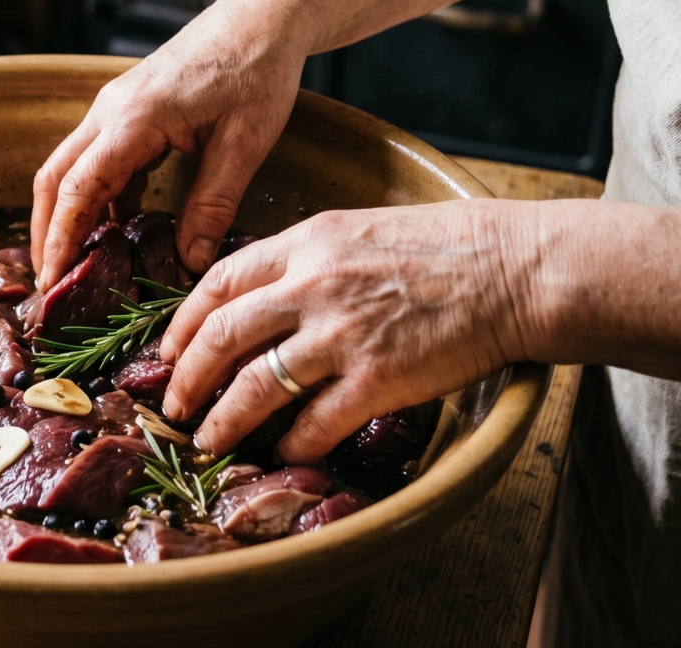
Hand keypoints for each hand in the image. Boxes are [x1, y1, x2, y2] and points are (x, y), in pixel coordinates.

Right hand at [30, 0, 308, 289]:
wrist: (261, 19)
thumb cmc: (256, 72)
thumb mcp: (244, 144)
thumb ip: (213, 204)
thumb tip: (190, 261)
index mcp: (133, 119)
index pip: (77, 187)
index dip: (60, 237)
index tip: (52, 279)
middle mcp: (110, 112)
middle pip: (55, 178)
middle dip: (46, 232)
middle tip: (50, 283)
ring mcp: (115, 109)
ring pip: (71, 168)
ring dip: (66, 215)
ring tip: (74, 266)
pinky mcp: (128, 111)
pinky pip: (99, 160)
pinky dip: (96, 198)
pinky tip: (115, 230)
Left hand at [159, 199, 541, 461]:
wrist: (513, 268)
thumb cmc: (443, 246)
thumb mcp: (357, 228)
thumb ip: (306, 257)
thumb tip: (263, 292)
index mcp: (305, 243)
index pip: (218, 282)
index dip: (183, 322)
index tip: (167, 349)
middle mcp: (312, 286)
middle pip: (221, 335)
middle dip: (186, 376)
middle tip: (172, 404)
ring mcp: (343, 334)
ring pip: (256, 384)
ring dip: (224, 420)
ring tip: (206, 441)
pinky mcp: (378, 378)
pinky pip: (315, 421)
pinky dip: (292, 442)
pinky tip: (283, 452)